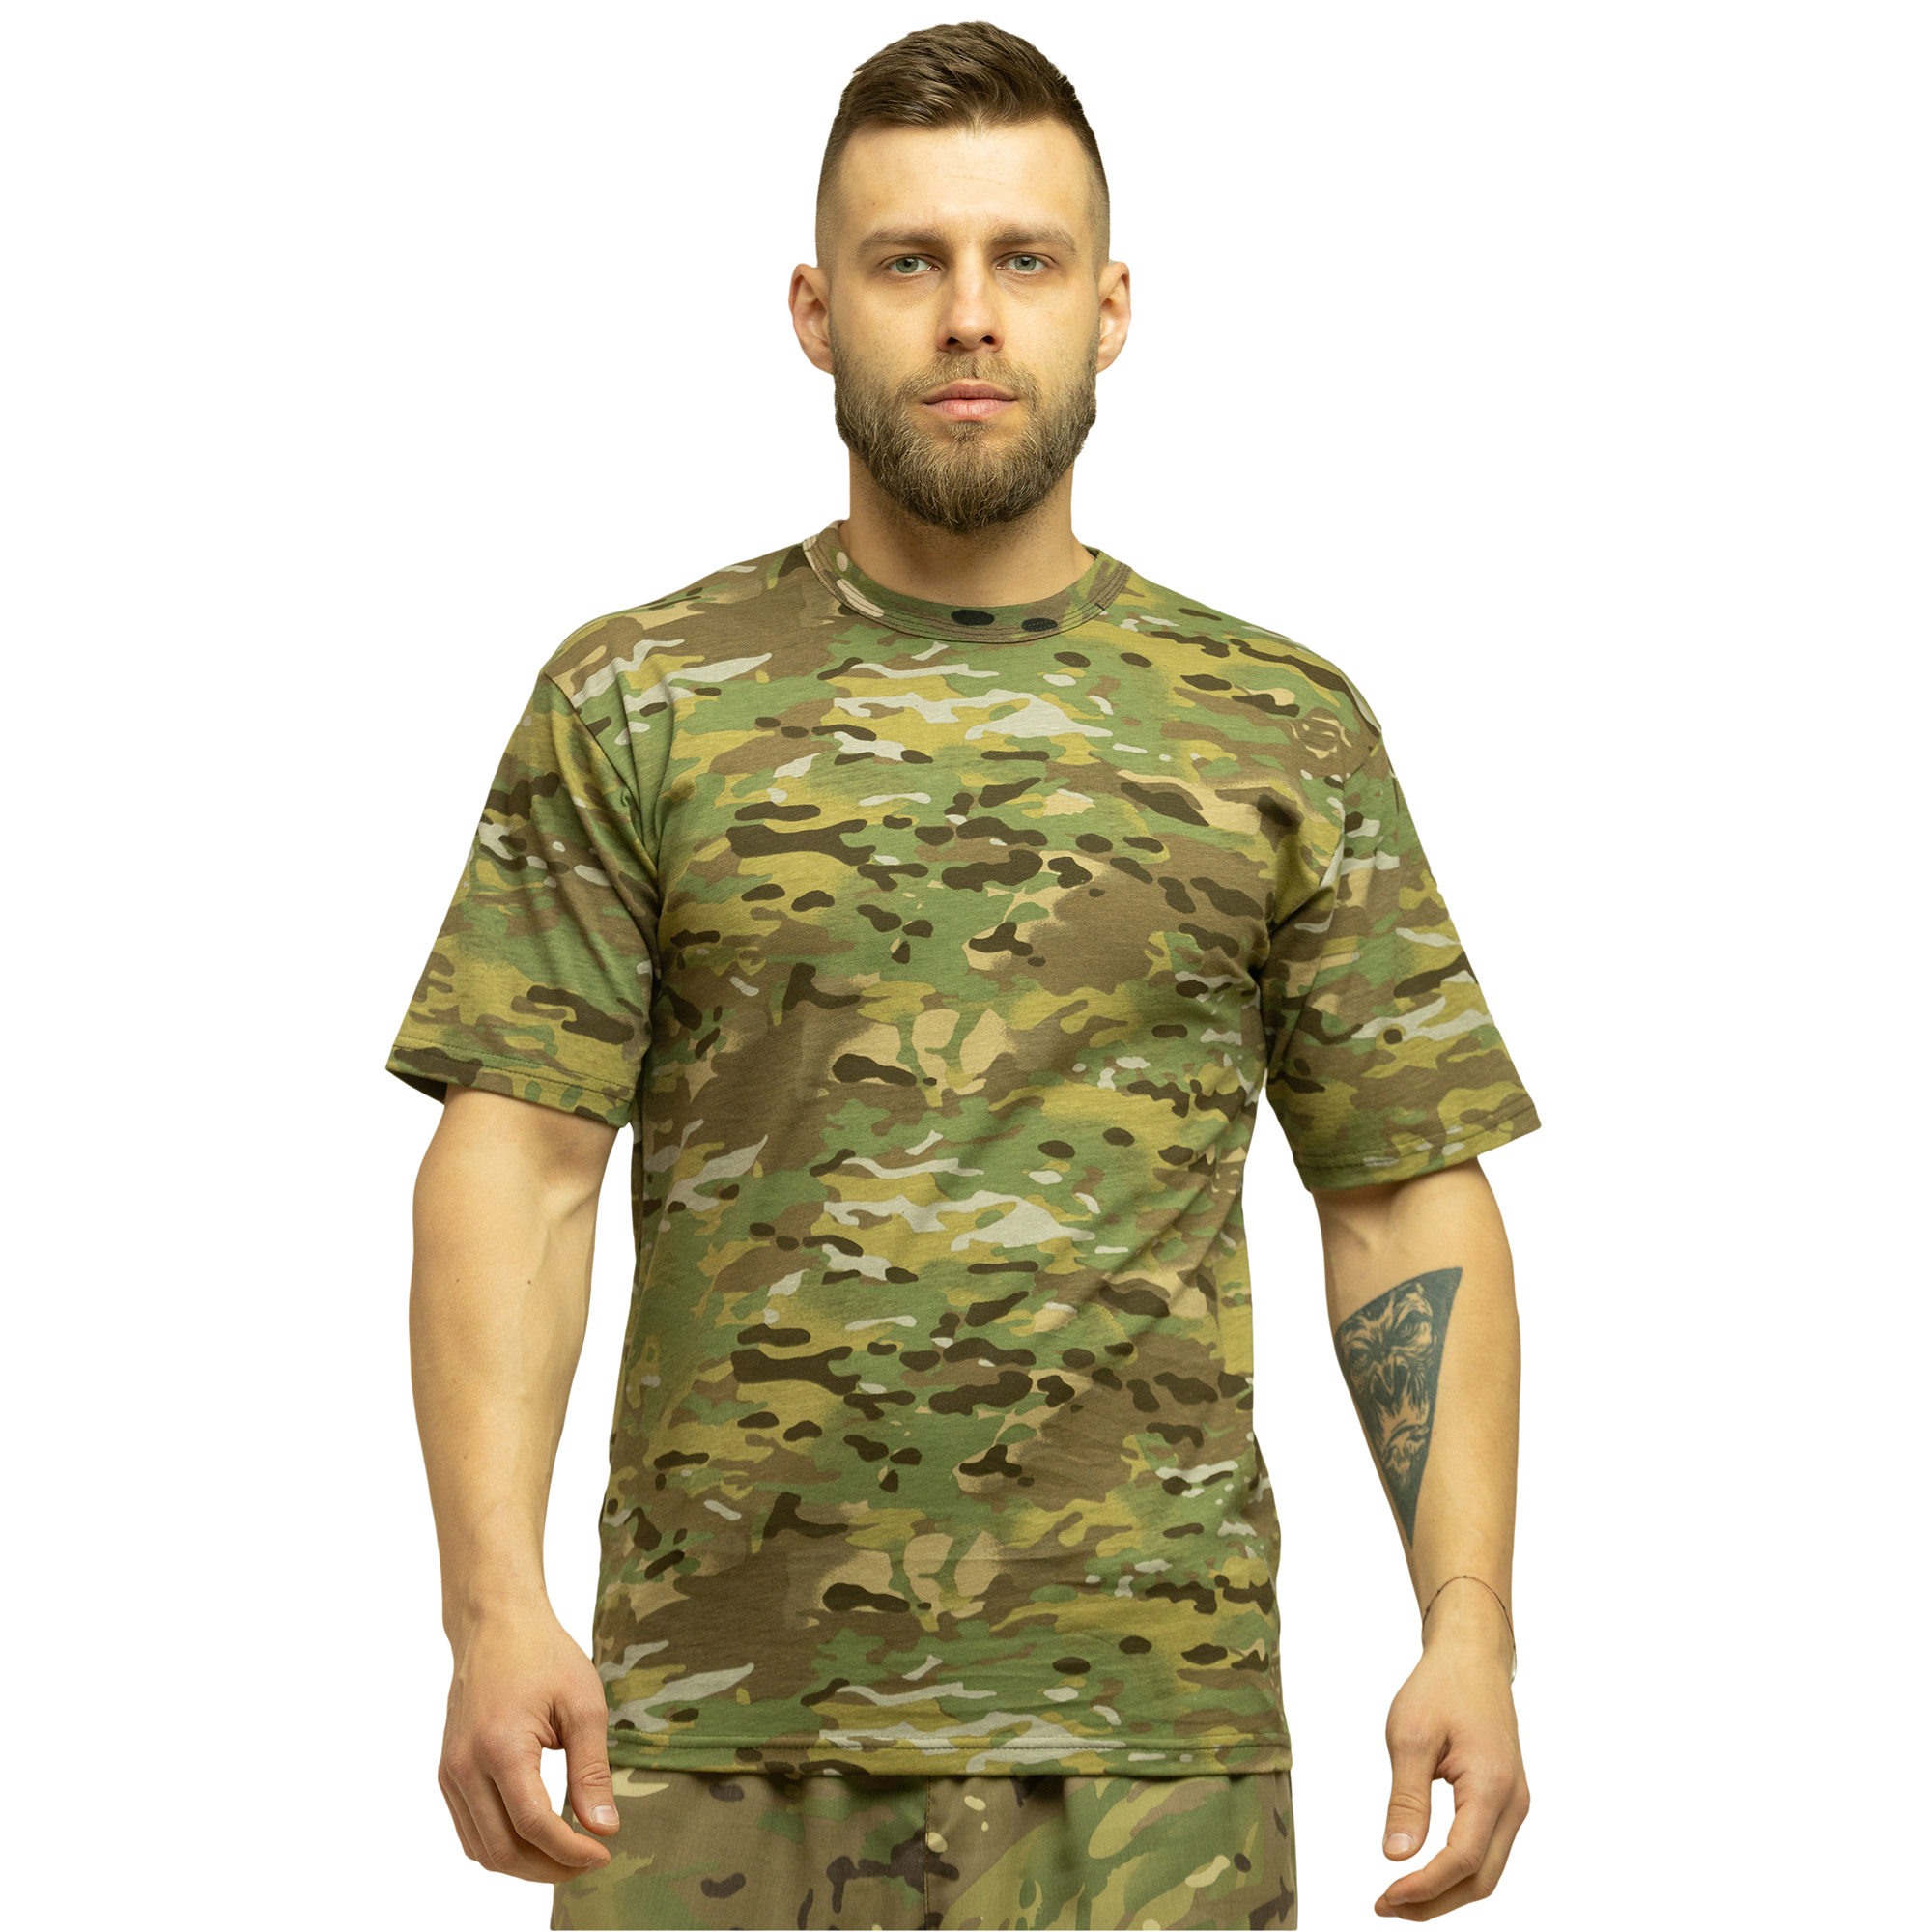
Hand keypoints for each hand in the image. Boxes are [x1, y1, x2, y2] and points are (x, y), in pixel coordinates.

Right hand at [437, 1605, 621, 1883]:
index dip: (570, 1851)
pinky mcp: (448, 1772)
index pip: (533, 1825)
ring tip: (565, 1854)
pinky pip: (469, 1830)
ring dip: (523, 1864)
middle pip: (501, 1850)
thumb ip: (592, 1771)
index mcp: (500, 1747)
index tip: (604, 1854)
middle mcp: (464, 1767)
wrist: (496, 1624)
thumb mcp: (583, 1706)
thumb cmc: (544, 1655)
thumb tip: (603, 1830)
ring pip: (480, 1850)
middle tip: (588, 1860)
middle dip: (548, 1868)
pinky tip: (535, 1837)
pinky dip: (500, 1846)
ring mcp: (450, 1772)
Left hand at [1373, 1599, 1528, 1917]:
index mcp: (1492, 1786)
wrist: (1472, 1657)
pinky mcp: (1506, 1801)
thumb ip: (1406, 1799)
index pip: (1462, 1859)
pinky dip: (1457, 1872)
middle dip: (1434, 1902)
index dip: (1424, 1887)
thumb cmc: (1440, 1688)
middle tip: (1384, 1906)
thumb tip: (1396, 1857)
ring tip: (1398, 1897)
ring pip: (1487, 1871)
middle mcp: (1514, 1803)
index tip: (1384, 1896)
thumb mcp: (1409, 1736)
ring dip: (1446, 1892)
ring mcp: (1515, 1804)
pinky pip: (1487, 1852)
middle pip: (1481, 1879)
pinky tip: (1424, 1873)